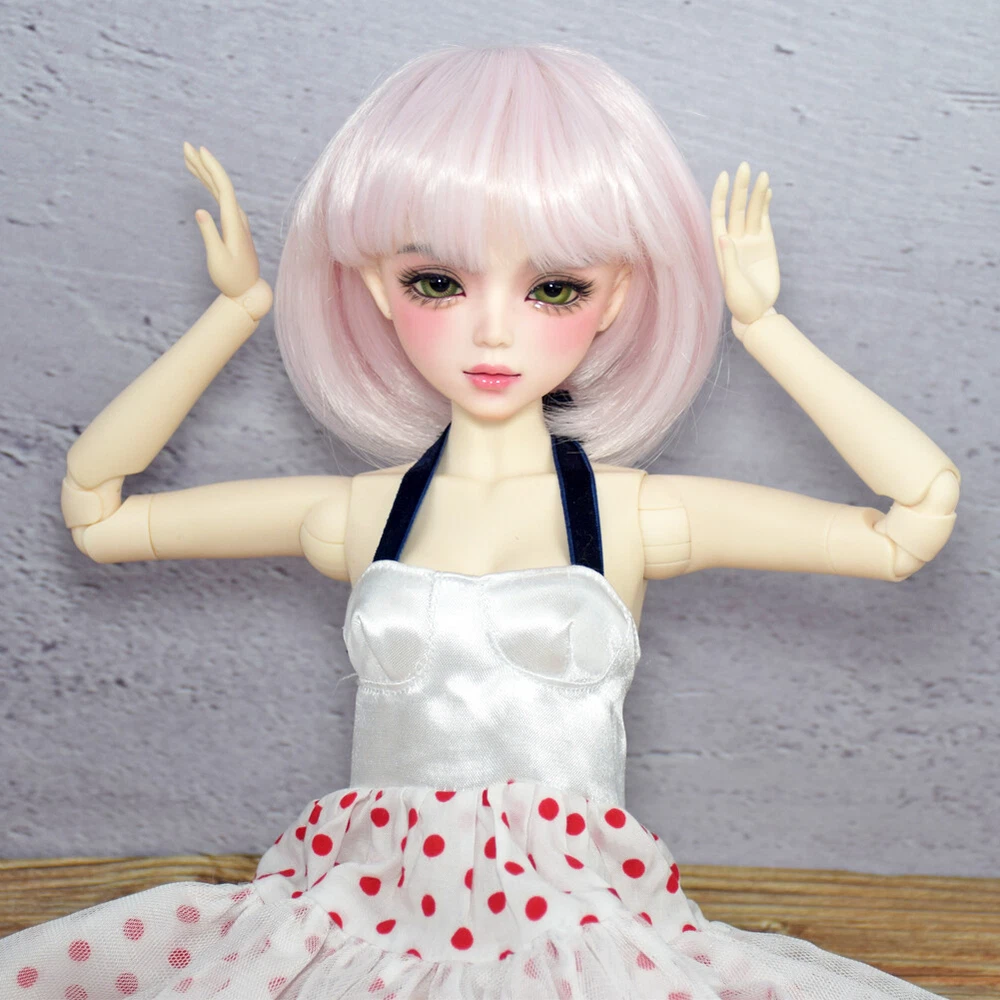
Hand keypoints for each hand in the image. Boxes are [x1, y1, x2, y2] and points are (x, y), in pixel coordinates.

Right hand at [184, 142, 262, 300]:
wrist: (248, 290)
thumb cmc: (232, 278)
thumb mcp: (218, 259)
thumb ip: (209, 234)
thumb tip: (199, 210)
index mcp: (234, 223)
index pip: (224, 188)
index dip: (212, 168)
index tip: (200, 151)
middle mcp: (238, 218)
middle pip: (221, 183)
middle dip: (203, 164)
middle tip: (185, 146)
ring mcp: (237, 220)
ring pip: (220, 189)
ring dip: (204, 172)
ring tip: (187, 157)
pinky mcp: (234, 224)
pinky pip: (221, 198)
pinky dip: (210, 186)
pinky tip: (201, 178)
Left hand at [710, 162, 779, 338]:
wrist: (757, 312)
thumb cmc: (740, 302)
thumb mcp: (732, 284)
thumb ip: (729, 260)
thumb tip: (724, 236)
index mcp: (721, 247)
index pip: (718, 215)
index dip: (720, 195)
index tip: (724, 176)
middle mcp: (734, 240)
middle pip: (736, 208)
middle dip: (740, 188)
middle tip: (745, 166)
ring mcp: (750, 241)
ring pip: (752, 211)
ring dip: (756, 193)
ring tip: (762, 175)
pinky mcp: (766, 244)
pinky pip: (763, 220)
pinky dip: (764, 205)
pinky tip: (767, 191)